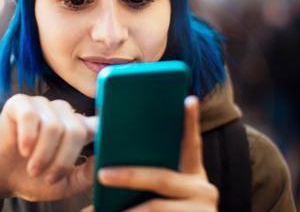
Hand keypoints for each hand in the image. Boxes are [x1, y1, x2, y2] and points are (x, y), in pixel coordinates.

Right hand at [0, 95, 96, 200]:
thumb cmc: (33, 179)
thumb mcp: (65, 184)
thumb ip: (87, 174)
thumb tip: (106, 160)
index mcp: (78, 127)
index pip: (99, 124)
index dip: (102, 134)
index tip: (100, 148)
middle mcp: (63, 112)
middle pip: (76, 130)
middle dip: (62, 160)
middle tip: (46, 176)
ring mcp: (42, 105)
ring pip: (54, 126)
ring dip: (42, 154)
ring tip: (32, 168)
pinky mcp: (19, 103)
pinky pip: (30, 116)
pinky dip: (28, 137)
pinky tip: (23, 149)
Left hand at [82, 96, 217, 211]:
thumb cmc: (168, 210)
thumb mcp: (166, 192)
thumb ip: (153, 174)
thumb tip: (108, 166)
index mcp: (193, 173)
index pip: (191, 143)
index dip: (190, 121)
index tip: (188, 99)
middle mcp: (203, 188)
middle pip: (161, 177)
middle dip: (129, 176)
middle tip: (102, 175)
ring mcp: (203, 209)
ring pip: (154, 207)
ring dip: (125, 210)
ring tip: (96, 210)